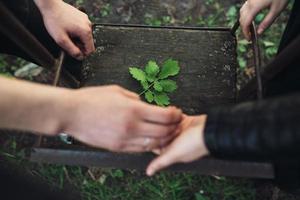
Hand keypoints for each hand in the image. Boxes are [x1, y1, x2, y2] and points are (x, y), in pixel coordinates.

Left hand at [34, 0, 94, 59]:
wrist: (51, 6)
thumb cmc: (54, 20)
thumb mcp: (61, 40)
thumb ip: (72, 51)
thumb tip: (80, 57)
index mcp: (85, 32)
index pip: (90, 50)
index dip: (82, 54)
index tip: (74, 52)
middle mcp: (88, 25)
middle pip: (88, 43)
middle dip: (79, 45)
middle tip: (67, 41)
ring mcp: (86, 20)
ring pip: (85, 36)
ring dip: (77, 38)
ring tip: (67, 33)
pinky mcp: (82, 17)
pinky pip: (82, 28)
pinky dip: (76, 31)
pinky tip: (68, 28)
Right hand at [61, 85, 182, 151]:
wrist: (71, 113)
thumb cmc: (91, 99)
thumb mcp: (117, 91)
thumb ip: (135, 98)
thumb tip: (145, 104)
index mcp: (133, 110)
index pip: (165, 116)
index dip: (175, 114)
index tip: (177, 111)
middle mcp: (132, 127)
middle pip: (163, 132)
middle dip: (174, 126)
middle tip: (176, 122)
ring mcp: (125, 139)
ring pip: (154, 144)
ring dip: (164, 138)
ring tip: (167, 131)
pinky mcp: (117, 147)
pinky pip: (140, 149)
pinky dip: (150, 145)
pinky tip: (152, 139)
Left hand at [146, 115, 208, 175]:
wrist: (210, 130)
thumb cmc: (195, 144)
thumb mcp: (175, 154)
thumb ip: (161, 162)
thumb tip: (148, 172)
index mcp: (172, 151)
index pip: (156, 145)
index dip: (152, 139)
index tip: (149, 133)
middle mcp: (176, 142)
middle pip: (160, 134)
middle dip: (159, 128)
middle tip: (159, 123)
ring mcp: (181, 131)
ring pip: (166, 125)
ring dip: (165, 120)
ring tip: (166, 117)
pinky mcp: (186, 122)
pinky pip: (175, 117)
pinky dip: (173, 114)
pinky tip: (173, 111)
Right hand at [240, 0, 288, 39]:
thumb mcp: (276, 11)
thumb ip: (266, 23)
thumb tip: (259, 32)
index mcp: (254, 7)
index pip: (245, 23)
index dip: (245, 33)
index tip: (249, 39)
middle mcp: (250, 3)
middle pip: (242, 19)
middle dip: (244, 28)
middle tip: (249, 35)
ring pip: (241, 13)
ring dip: (243, 21)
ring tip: (249, 28)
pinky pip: (244, 8)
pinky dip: (245, 15)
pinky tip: (250, 18)